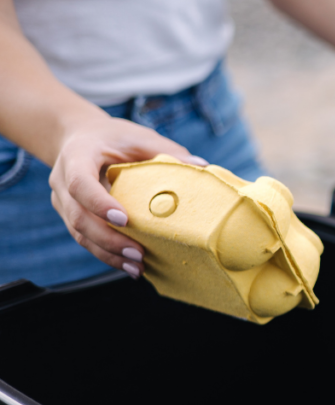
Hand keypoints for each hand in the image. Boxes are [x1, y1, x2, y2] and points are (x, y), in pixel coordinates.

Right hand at [48, 116, 207, 278]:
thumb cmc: (114, 136)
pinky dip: (107, 254)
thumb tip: (202, 165)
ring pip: (79, 234)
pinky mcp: (71, 216)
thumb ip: (166, 150)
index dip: (100, 204)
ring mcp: (63, 201)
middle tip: (138, 253)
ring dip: (108, 254)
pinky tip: (129, 266)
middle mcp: (62, 181)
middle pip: (78, 217)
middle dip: (108, 240)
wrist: (79, 137)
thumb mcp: (138, 137)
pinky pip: (85, 239)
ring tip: (137, 268)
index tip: (125, 219)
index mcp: (76, 156)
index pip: (80, 184)